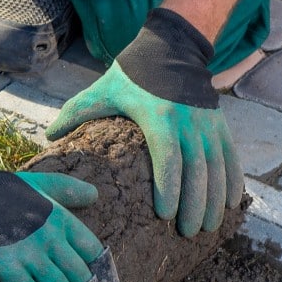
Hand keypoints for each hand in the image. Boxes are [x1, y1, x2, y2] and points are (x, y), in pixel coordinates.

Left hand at [47, 9, 242, 236]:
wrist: (172, 49)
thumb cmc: (131, 75)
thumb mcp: (102, 90)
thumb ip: (75, 113)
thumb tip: (48, 136)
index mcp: (159, 117)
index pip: (168, 158)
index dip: (169, 188)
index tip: (165, 215)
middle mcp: (189, 122)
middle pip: (197, 171)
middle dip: (194, 204)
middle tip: (186, 233)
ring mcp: (208, 124)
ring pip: (217, 168)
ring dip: (215, 200)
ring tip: (207, 227)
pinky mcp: (220, 125)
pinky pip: (231, 157)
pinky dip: (233, 181)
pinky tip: (231, 204)